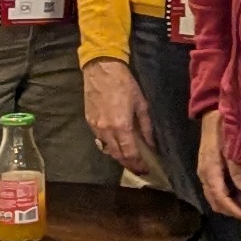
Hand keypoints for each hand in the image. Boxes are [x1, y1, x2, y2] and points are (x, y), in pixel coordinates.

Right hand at [80, 57, 153, 176]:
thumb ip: (146, 126)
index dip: (137, 164)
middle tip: (138, 168)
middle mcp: (106, 130)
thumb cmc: (124, 84)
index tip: (145, 169)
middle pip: (117, 155)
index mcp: (121, 126)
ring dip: (118, 156)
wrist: (101, 70)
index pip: (129, 153)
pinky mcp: (88, 122)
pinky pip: (99, 140)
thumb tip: (151, 143)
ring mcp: (95, 127)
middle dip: (128, 164)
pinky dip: (108, 145)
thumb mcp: (141, 104)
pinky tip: (116, 144)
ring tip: (129, 158)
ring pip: (107, 149)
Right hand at [194, 110, 240, 219]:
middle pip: (215, 202)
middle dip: (232, 210)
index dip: (233, 210)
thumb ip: (236, 169)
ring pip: (214, 197)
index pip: (220, 198)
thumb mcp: (232, 147)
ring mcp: (204, 173)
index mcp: (209, 170)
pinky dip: (227, 195)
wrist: (213, 115)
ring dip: (229, 204)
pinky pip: (216, 189)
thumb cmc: (225, 129)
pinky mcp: (208, 169)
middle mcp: (204, 175)